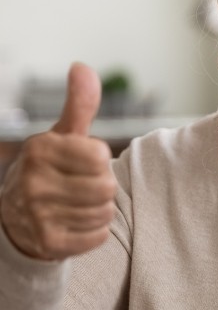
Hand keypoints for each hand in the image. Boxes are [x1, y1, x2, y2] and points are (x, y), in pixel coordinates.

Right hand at [0, 63, 116, 259]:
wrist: (18, 216)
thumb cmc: (52, 167)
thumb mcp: (63, 133)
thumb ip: (79, 103)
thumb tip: (81, 66)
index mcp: (40, 149)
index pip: (101, 157)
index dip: (100, 160)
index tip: (86, 162)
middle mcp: (33, 181)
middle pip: (106, 187)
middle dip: (102, 186)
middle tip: (84, 185)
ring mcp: (36, 214)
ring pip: (104, 212)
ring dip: (99, 208)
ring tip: (79, 203)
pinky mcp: (47, 243)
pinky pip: (99, 236)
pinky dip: (95, 231)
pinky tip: (76, 222)